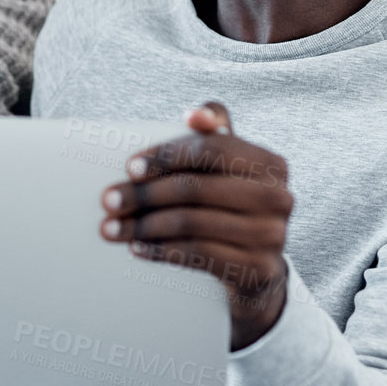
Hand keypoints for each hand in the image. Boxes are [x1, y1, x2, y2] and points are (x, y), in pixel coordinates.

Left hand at [99, 101, 291, 349]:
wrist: (258, 269)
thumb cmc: (231, 206)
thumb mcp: (227, 168)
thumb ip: (214, 133)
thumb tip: (194, 116)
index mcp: (270, 164)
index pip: (212, 149)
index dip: (167, 155)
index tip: (130, 167)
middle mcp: (277, 197)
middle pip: (195, 188)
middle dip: (144, 194)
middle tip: (109, 200)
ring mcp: (271, 235)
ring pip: (191, 223)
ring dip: (144, 226)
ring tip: (112, 229)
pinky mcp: (258, 268)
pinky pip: (198, 254)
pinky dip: (161, 250)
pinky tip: (138, 248)